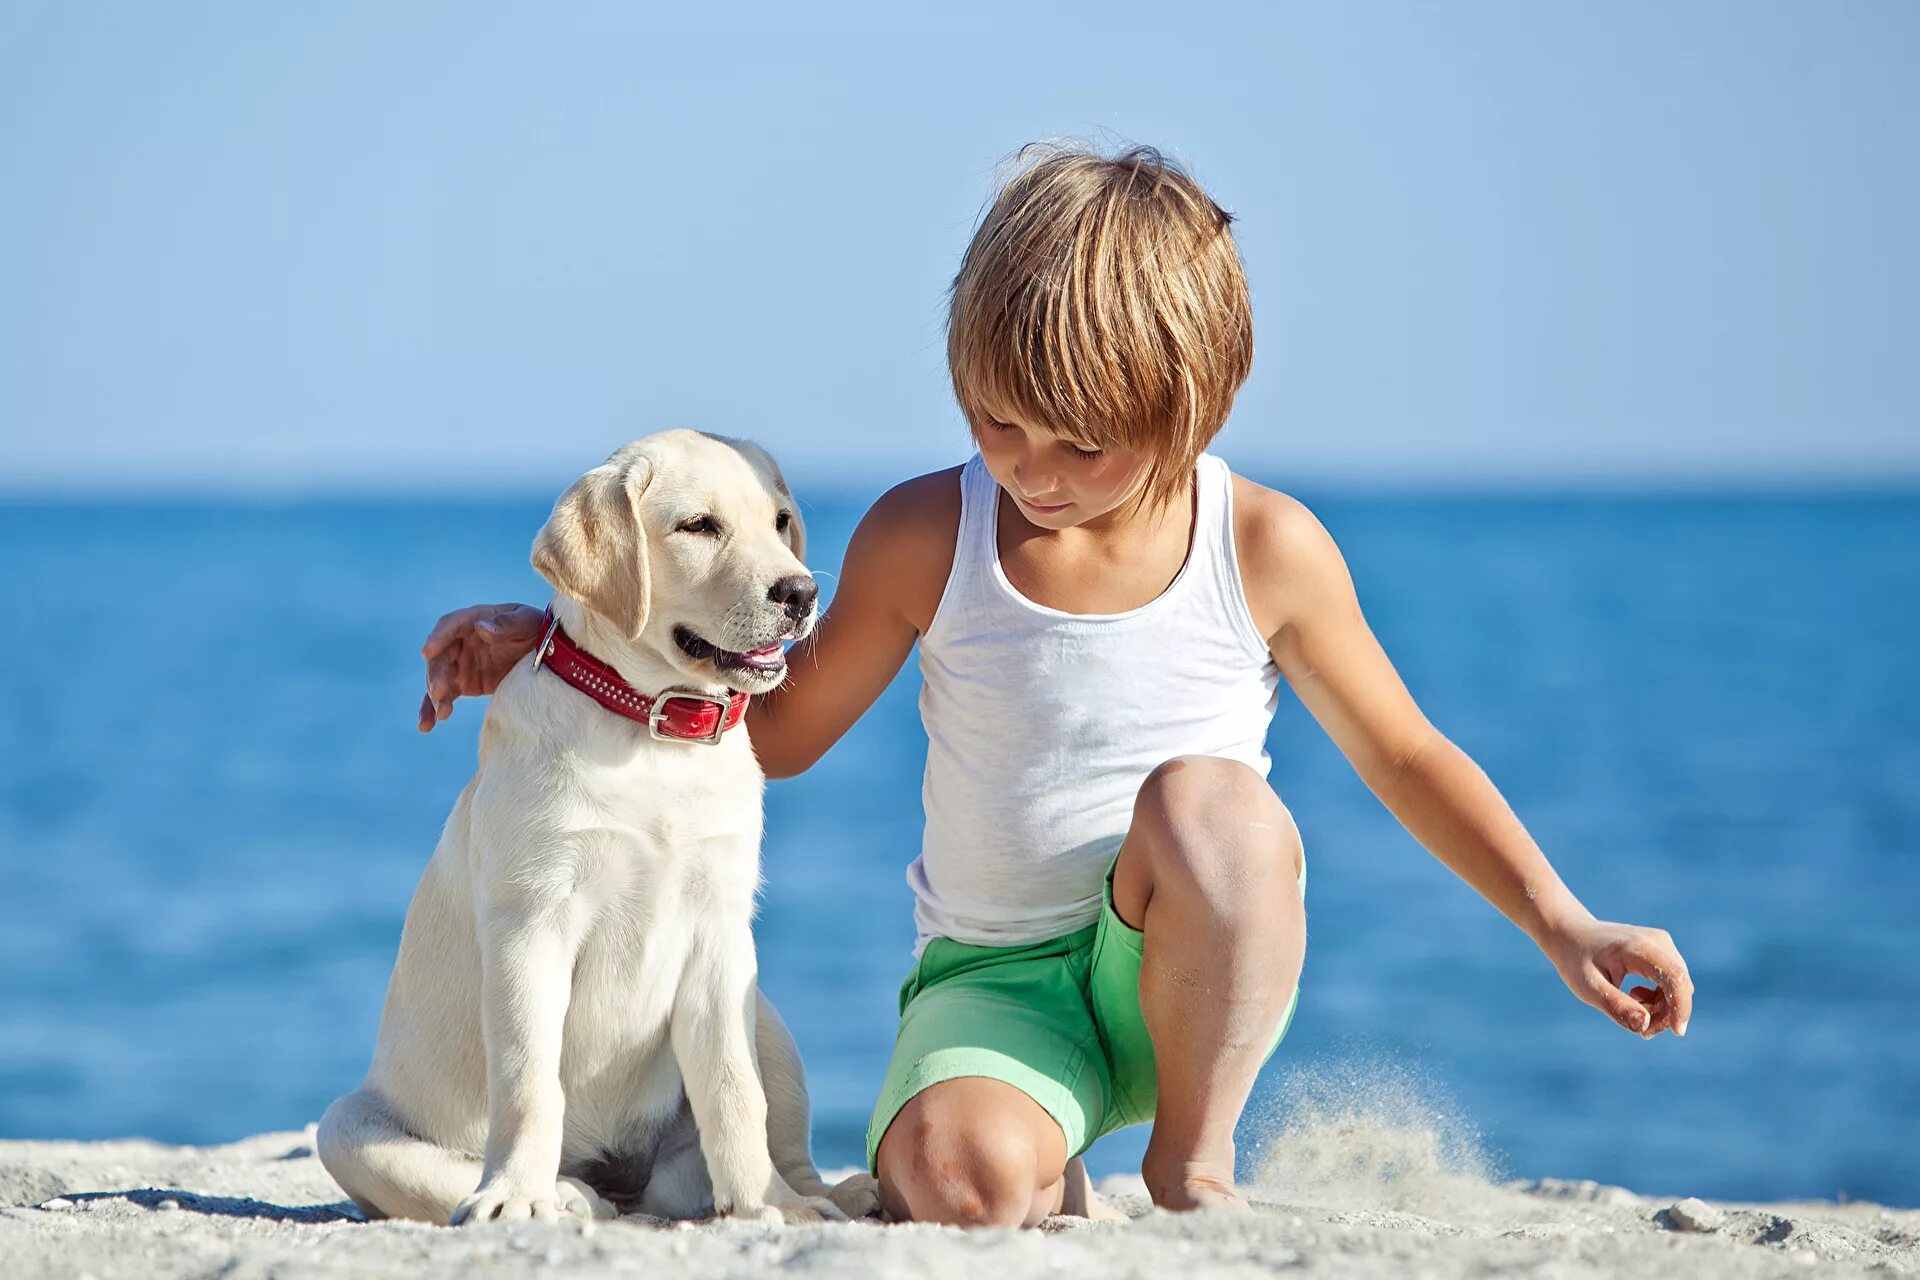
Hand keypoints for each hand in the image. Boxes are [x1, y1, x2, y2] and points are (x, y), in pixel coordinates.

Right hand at [418, 603, 544, 730]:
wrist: (549, 654)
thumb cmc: (537, 630)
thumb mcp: (527, 622)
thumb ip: (507, 624)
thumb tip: (481, 628)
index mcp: (475, 620)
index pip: (451, 625)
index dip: (438, 638)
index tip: (427, 652)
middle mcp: (461, 641)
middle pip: (441, 656)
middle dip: (436, 674)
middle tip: (439, 692)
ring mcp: (460, 663)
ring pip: (439, 678)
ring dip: (436, 696)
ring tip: (442, 713)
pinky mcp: (463, 684)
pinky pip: (444, 696)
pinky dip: (433, 710)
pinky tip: (427, 725)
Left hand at [1542, 917, 1692, 1038]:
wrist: (1571, 934)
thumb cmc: (1577, 959)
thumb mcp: (1588, 986)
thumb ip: (1615, 1006)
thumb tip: (1643, 1025)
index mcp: (1639, 948)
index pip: (1674, 977)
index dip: (1681, 1005)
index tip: (1677, 1032)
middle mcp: (1657, 941)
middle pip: (1679, 985)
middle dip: (1666, 1014)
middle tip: (1642, 1032)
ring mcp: (1662, 944)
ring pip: (1678, 986)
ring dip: (1662, 1008)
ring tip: (1632, 1012)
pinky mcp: (1661, 950)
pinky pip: (1672, 982)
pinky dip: (1660, 998)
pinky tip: (1635, 997)